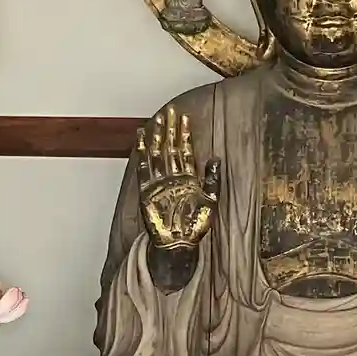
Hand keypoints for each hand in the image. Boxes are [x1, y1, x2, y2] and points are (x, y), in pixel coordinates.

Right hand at [136, 108, 218, 253]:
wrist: (180, 244)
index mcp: (189, 179)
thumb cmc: (196, 228)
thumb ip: (213, 180)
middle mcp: (173, 178)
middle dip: (171, 129)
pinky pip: (144, 168)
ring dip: (158, 137)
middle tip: (171, 111)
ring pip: (158, 154)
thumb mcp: (212, 201)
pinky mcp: (147, 191)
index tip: (185, 118)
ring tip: (159, 119)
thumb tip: (215, 159)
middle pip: (171, 148)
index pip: (186, 151)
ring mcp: (159, 183)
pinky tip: (141, 139)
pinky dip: (142, 153)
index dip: (185, 134)